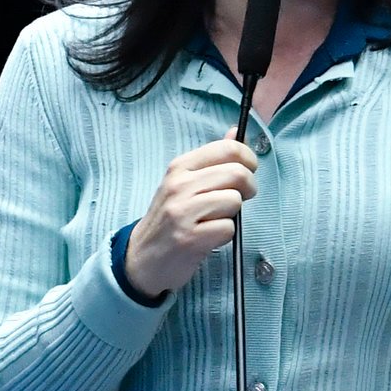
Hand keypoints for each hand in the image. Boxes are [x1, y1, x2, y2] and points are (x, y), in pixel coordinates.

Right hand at [123, 134, 257, 296]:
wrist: (142, 258)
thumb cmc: (169, 219)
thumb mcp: (184, 182)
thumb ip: (212, 159)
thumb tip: (236, 132)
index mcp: (180, 167)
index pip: (228, 148)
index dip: (248, 159)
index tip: (248, 172)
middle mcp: (179, 185)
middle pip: (238, 174)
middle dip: (248, 188)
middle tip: (238, 200)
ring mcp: (182, 212)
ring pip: (235, 201)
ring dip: (233, 214)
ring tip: (215, 220)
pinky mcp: (190, 238)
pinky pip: (229, 228)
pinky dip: (225, 235)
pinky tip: (208, 237)